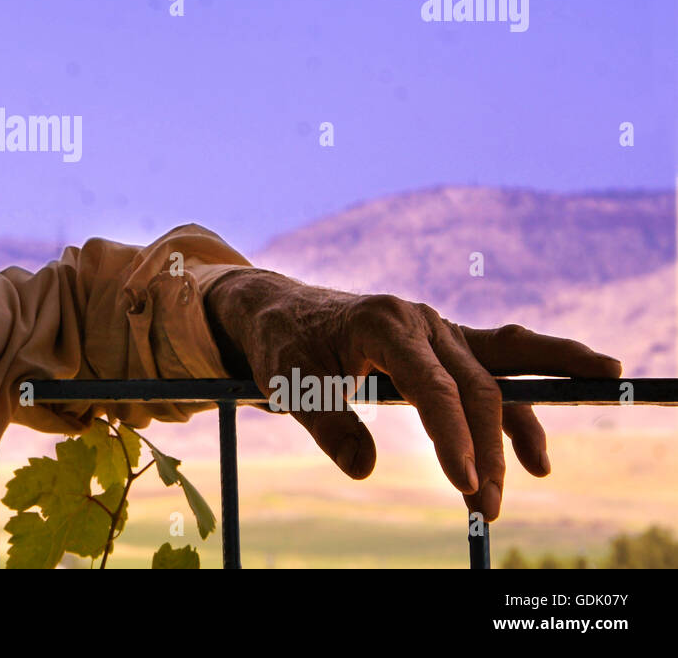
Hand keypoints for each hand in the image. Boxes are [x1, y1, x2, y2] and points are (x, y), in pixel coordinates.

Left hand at [205, 269, 623, 520]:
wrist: (281, 310)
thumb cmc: (284, 345)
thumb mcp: (289, 384)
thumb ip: (327, 424)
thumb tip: (364, 470)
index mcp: (384, 323)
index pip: (433, 385)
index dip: (453, 436)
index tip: (464, 484)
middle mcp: (421, 320)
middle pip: (474, 387)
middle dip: (487, 450)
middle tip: (487, 508)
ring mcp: (438, 330)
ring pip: (501, 369)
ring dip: (521, 424)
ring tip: (538, 472)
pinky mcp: (444, 344)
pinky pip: (496, 366)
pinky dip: (525, 397)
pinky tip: (536, 448)